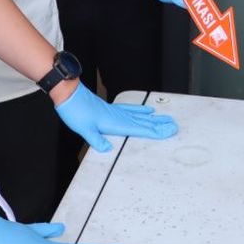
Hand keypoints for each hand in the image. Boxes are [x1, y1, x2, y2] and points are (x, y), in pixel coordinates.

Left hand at [56, 83, 177, 151]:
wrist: (69, 94)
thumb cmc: (75, 110)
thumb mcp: (84, 129)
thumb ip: (96, 140)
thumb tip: (107, 149)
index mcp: (114, 123)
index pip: (140, 129)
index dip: (155, 131)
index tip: (169, 131)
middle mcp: (118, 116)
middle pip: (143, 122)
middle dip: (159, 125)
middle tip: (174, 126)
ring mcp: (115, 111)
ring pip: (139, 116)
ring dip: (153, 118)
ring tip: (165, 119)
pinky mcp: (110, 108)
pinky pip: (130, 110)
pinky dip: (139, 111)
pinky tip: (145, 110)